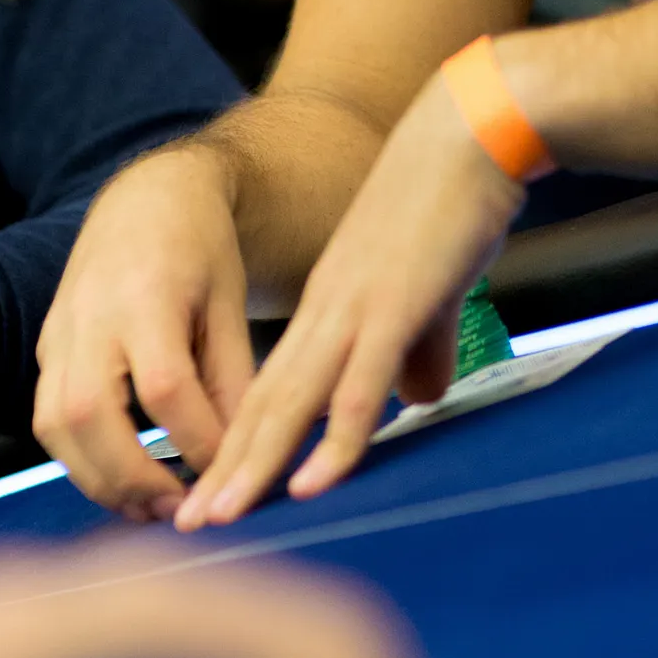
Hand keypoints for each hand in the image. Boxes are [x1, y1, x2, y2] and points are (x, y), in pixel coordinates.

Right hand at [33, 144, 253, 519]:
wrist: (145, 200)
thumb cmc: (200, 249)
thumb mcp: (229, 303)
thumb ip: (232, 378)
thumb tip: (243, 457)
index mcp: (144, 295)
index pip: (163, 386)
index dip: (195, 441)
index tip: (228, 475)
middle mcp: (89, 315)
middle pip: (89, 413)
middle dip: (131, 475)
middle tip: (178, 510)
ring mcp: (58, 332)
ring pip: (54, 425)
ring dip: (99, 479)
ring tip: (150, 507)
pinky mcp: (46, 349)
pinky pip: (47, 418)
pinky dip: (81, 459)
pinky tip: (123, 478)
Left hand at [175, 77, 522, 529]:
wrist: (470, 131)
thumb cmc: (455, 202)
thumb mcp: (429, 286)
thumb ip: (419, 344)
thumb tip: (417, 399)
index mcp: (329, 302)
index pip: (271, 385)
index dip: (239, 441)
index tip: (211, 492)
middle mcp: (327, 309)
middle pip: (263, 401)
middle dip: (225, 468)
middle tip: (187, 526)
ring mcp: (356, 308)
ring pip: (293, 401)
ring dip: (255, 466)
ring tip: (220, 518)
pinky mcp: (394, 307)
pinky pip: (357, 389)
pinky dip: (333, 442)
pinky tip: (310, 485)